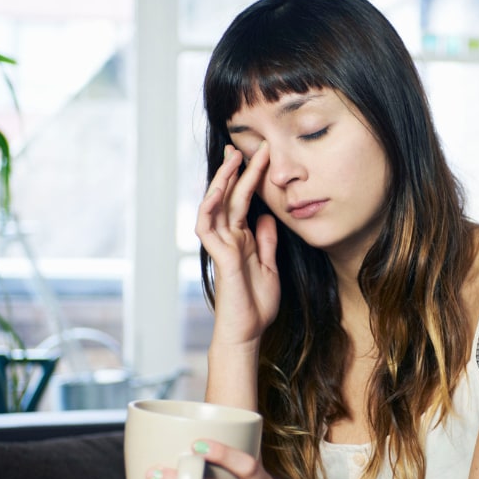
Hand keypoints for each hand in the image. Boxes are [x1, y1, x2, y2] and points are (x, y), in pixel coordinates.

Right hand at [196, 142, 280, 346]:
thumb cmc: (256, 305)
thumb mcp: (270, 266)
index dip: (250, 178)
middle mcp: (229, 239)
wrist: (247, 333)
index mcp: (242, 239)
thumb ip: (266, 242)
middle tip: (243, 145)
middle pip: (229, 197)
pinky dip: (210, 208)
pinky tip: (217, 191)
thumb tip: (267, 216)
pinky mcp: (220, 258)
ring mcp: (222, 247)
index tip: (260, 155)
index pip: (243, 201)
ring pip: (215, 206)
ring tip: (232, 158)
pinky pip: (209, 228)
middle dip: (235, 171)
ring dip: (222, 182)